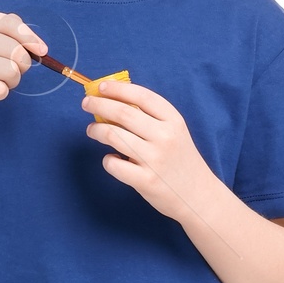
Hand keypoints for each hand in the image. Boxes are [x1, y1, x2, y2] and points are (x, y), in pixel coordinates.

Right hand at [0, 10, 47, 129]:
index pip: (11, 24)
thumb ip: (12, 34)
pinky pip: (1, 89)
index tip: (42, 50)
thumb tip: (40, 47)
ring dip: (12, 80)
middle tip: (10, 70)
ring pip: (11, 70)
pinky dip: (1, 93)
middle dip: (21, 65)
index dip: (31, 38)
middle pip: (16, 50)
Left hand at [81, 77, 216, 223]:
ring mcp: (155, 159)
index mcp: (173, 120)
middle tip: (86, 103)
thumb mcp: (175, 132)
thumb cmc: (180, 160)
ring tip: (91, 131)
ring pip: (113, 136)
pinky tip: (111, 160)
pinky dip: (107, 160)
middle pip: (123, 113)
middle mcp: (165, 137)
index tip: (101, 87)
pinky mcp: (145, 181)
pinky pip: (113, 165)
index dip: (118, 89)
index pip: (142, 95)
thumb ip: (151, 118)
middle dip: (99, 105)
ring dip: (96, 130)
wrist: (198, 195)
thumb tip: (115, 102)